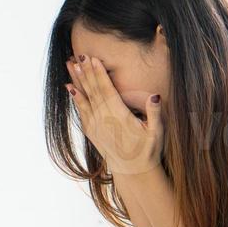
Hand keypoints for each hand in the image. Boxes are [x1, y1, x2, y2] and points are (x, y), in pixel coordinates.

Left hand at [65, 55, 163, 175]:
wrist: (133, 171)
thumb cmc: (148, 150)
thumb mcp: (157, 132)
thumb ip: (155, 114)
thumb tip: (155, 96)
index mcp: (118, 117)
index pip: (106, 90)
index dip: (98, 74)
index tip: (92, 59)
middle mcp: (103, 120)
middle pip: (92, 91)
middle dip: (85, 72)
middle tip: (78, 55)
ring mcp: (95, 126)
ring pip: (84, 99)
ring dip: (77, 81)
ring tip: (70, 65)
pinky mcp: (92, 131)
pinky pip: (81, 110)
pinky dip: (76, 98)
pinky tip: (71, 88)